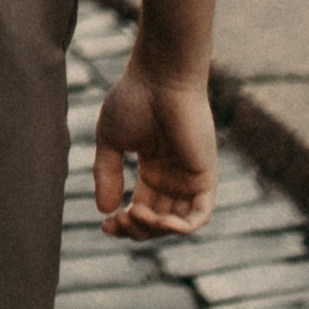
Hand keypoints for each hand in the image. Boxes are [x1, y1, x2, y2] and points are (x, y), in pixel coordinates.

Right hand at [93, 64, 218, 240]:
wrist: (160, 78)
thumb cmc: (134, 99)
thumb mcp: (111, 141)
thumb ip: (107, 175)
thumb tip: (104, 210)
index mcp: (153, 169)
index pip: (142, 209)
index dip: (123, 223)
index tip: (103, 224)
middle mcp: (173, 177)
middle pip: (158, 221)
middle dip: (136, 230)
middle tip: (116, 222)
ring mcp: (190, 178)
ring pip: (178, 223)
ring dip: (155, 230)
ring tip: (134, 215)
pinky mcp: (205, 176)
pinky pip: (199, 215)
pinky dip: (181, 227)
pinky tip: (158, 221)